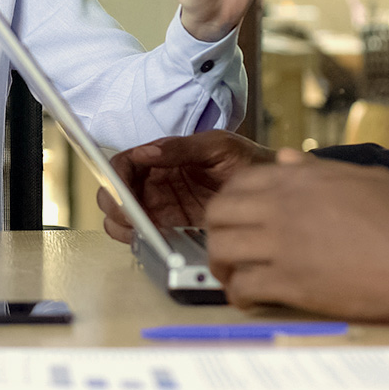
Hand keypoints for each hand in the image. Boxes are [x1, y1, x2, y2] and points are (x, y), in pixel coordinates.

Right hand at [98, 129, 272, 243]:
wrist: (274, 186)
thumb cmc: (246, 159)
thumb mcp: (217, 146)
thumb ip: (181, 148)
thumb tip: (146, 153)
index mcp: (160, 158)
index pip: (121, 166)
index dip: (114, 180)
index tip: (121, 196)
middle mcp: (155, 183)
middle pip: (115, 196)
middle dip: (115, 209)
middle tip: (131, 221)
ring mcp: (162, 209)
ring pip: (124, 221)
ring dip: (125, 228)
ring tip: (144, 233)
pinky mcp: (174, 231)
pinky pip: (147, 238)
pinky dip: (143, 243)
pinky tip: (157, 243)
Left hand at [204, 150, 388, 320]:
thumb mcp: (363, 177)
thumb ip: (318, 168)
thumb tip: (289, 158)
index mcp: (299, 179)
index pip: (237, 184)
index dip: (231, 204)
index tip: (238, 221)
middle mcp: (283, 206)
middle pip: (218, 215)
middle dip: (217, 233)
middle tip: (228, 251)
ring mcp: (284, 244)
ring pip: (222, 250)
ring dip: (221, 266)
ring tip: (233, 278)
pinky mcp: (292, 282)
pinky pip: (244, 287)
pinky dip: (239, 295)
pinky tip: (249, 300)